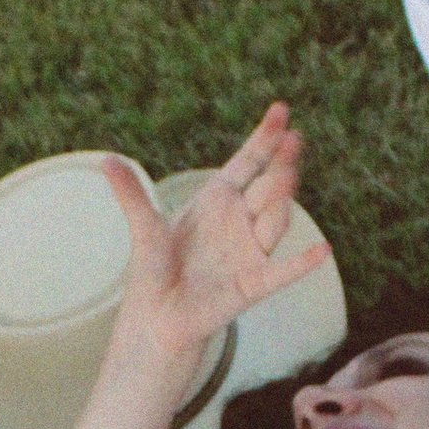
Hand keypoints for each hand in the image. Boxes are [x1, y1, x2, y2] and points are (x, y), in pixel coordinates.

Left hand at [104, 105, 324, 394]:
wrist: (159, 317)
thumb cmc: (156, 270)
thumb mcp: (144, 230)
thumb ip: (131, 196)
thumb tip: (105, 160)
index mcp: (218, 200)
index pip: (248, 162)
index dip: (265, 137)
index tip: (281, 111)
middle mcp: (241, 220)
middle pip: (267, 187)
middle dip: (280, 164)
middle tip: (291, 141)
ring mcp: (251, 251)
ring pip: (275, 221)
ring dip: (284, 201)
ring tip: (287, 178)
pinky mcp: (254, 284)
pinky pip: (281, 272)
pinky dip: (301, 263)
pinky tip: (323, 250)